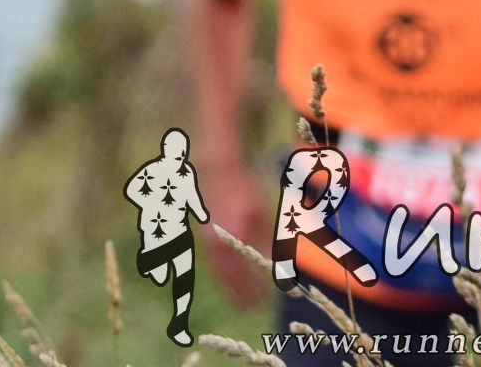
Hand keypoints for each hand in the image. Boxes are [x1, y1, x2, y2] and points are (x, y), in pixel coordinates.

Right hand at [200, 159, 268, 307]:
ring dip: (229, 287)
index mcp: (234, 235)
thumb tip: (278, 268)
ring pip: (217, 270)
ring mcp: (206, 238)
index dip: (253, 288)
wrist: (217, 172)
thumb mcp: (262, 218)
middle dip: (240, 293)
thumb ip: (268, 244)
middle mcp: (217, 240)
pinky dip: (221, 275)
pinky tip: (230, 282)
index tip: (264, 302)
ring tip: (241, 302)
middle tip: (252, 308)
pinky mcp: (202, 236)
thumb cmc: (246, 192)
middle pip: (228, 275)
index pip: (243, 269)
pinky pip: (212, 262)